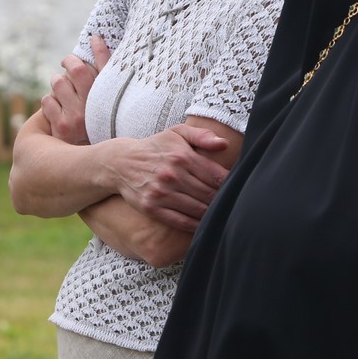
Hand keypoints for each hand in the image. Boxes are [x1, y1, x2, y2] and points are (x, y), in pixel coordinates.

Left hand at [41, 35, 111, 144]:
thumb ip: (104, 61)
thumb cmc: (101, 110)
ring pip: (56, 86)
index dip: (71, 61)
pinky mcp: (61, 128)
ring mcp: (75, 119)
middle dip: (65, 71)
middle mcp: (92, 107)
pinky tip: (60, 110)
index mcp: (105, 95)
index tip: (69, 62)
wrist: (94, 151)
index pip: (82, 68)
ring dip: (58, 87)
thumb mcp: (107, 88)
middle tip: (67, 76)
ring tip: (66, 96)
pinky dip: (50, 103)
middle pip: (67, 75)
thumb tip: (95, 37)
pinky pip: (46, 102)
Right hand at [110, 124, 230, 231]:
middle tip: (232, 205)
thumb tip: (224, 144)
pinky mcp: (151, 208)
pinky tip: (204, 225)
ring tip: (221, 215)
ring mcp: (161, 193)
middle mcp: (172, 175)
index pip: (216, 176)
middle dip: (222, 200)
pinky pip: (181, 221)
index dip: (230, 185)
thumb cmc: (156, 147)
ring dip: (212, 214)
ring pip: (197, 209)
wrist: (121, 162)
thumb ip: (201, 135)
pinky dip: (195, 225)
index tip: (236, 188)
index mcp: (182, 156)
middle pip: (209, 194)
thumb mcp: (176, 133)